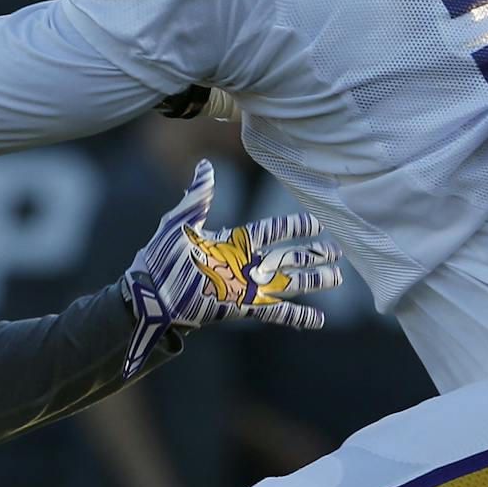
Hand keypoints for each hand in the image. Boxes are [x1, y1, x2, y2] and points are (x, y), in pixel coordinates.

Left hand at [121, 159, 342, 379]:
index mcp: (232, 242)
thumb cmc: (160, 257)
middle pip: (286, 257)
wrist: (150, 293)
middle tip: (338, 251)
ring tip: (336, 278)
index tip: (317, 222)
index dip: (294, 226)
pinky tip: (318, 320)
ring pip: (287, 283)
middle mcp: (243, 264)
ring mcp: (244, 287)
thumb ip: (198, 196)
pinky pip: (275, 312)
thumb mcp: (179, 222)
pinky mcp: (240, 308)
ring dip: (311, 282)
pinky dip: (297, 316)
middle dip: (311, 255)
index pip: (271, 231)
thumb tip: (205, 166)